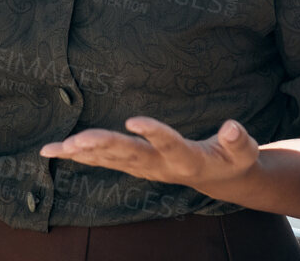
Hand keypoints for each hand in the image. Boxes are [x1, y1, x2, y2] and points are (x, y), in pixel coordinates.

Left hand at [40, 116, 260, 194]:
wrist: (221, 179)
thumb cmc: (234, 159)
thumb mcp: (243, 151)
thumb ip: (238, 140)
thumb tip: (232, 127)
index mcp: (188, 159)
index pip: (169, 144)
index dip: (153, 133)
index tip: (133, 119)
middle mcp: (161, 166)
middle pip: (129, 154)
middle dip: (102, 146)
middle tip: (76, 141)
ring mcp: (145, 166)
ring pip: (110, 159)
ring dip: (83, 153)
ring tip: (56, 148)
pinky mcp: (136, 164)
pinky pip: (105, 159)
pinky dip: (81, 154)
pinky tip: (59, 150)